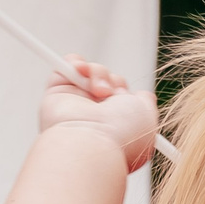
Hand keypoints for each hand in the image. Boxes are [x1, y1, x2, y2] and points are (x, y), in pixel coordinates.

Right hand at [39, 59, 157, 171]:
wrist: (90, 141)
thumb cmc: (120, 135)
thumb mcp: (147, 118)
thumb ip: (145, 104)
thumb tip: (143, 95)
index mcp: (116, 126)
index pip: (124, 101)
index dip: (129, 96)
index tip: (132, 101)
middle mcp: (96, 116)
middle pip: (110, 82)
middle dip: (116, 83)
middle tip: (114, 97)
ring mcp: (76, 104)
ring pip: (92, 71)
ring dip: (100, 74)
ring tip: (100, 91)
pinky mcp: (57, 93)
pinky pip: (68, 65)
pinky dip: (77, 62)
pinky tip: (82, 72)